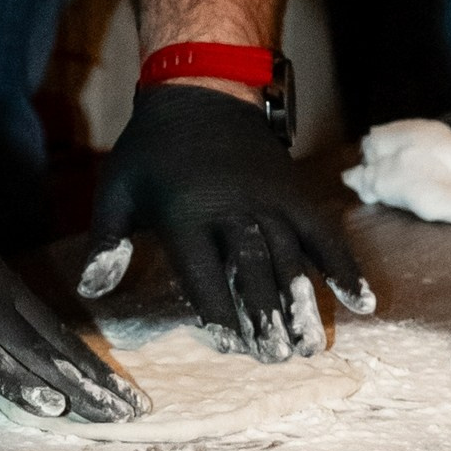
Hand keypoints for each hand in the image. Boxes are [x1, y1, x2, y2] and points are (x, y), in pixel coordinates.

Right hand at [0, 173, 144, 420]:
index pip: (41, 318)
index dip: (75, 352)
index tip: (105, 380)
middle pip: (51, 336)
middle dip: (93, 375)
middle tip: (131, 408)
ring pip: (34, 349)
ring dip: (76, 386)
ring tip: (114, 415)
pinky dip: (20, 384)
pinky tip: (52, 407)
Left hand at [78, 83, 373, 359]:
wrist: (201, 92)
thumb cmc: (152, 150)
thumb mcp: (117, 188)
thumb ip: (106, 241)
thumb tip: (89, 291)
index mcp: (185, 212)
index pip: (203, 269)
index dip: (216, 308)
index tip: (229, 346)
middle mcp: (233, 208)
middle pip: (254, 267)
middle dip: (265, 315)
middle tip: (276, 358)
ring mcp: (270, 200)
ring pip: (292, 255)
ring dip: (303, 302)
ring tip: (309, 346)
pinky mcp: (294, 193)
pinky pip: (324, 233)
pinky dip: (344, 266)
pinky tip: (361, 301)